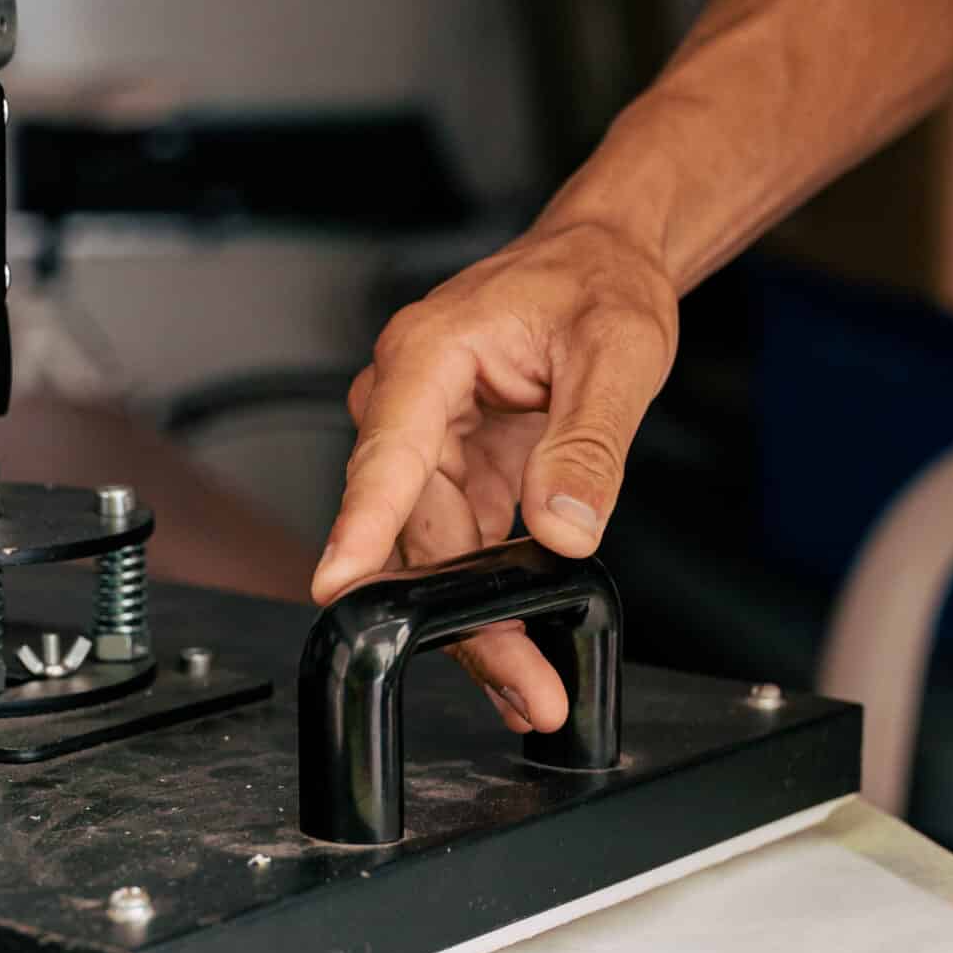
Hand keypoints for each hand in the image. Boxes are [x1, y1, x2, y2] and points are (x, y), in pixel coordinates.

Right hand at [310, 220, 676, 733]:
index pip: (386, 455)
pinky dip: (493, 604)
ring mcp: (428, 446)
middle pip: (413, 535)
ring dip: (479, 626)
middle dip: (461, 618)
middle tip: (523, 684)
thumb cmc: (597, 284)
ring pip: (434, 560)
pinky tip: (525, 653)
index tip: (335, 583)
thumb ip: (588, 444)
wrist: (605, 264)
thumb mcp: (617, 354)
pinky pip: (462, 554)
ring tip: (532, 688)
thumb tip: (563, 526)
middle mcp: (410, 404)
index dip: (361, 528)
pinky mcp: (456, 477)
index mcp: (428, 357)